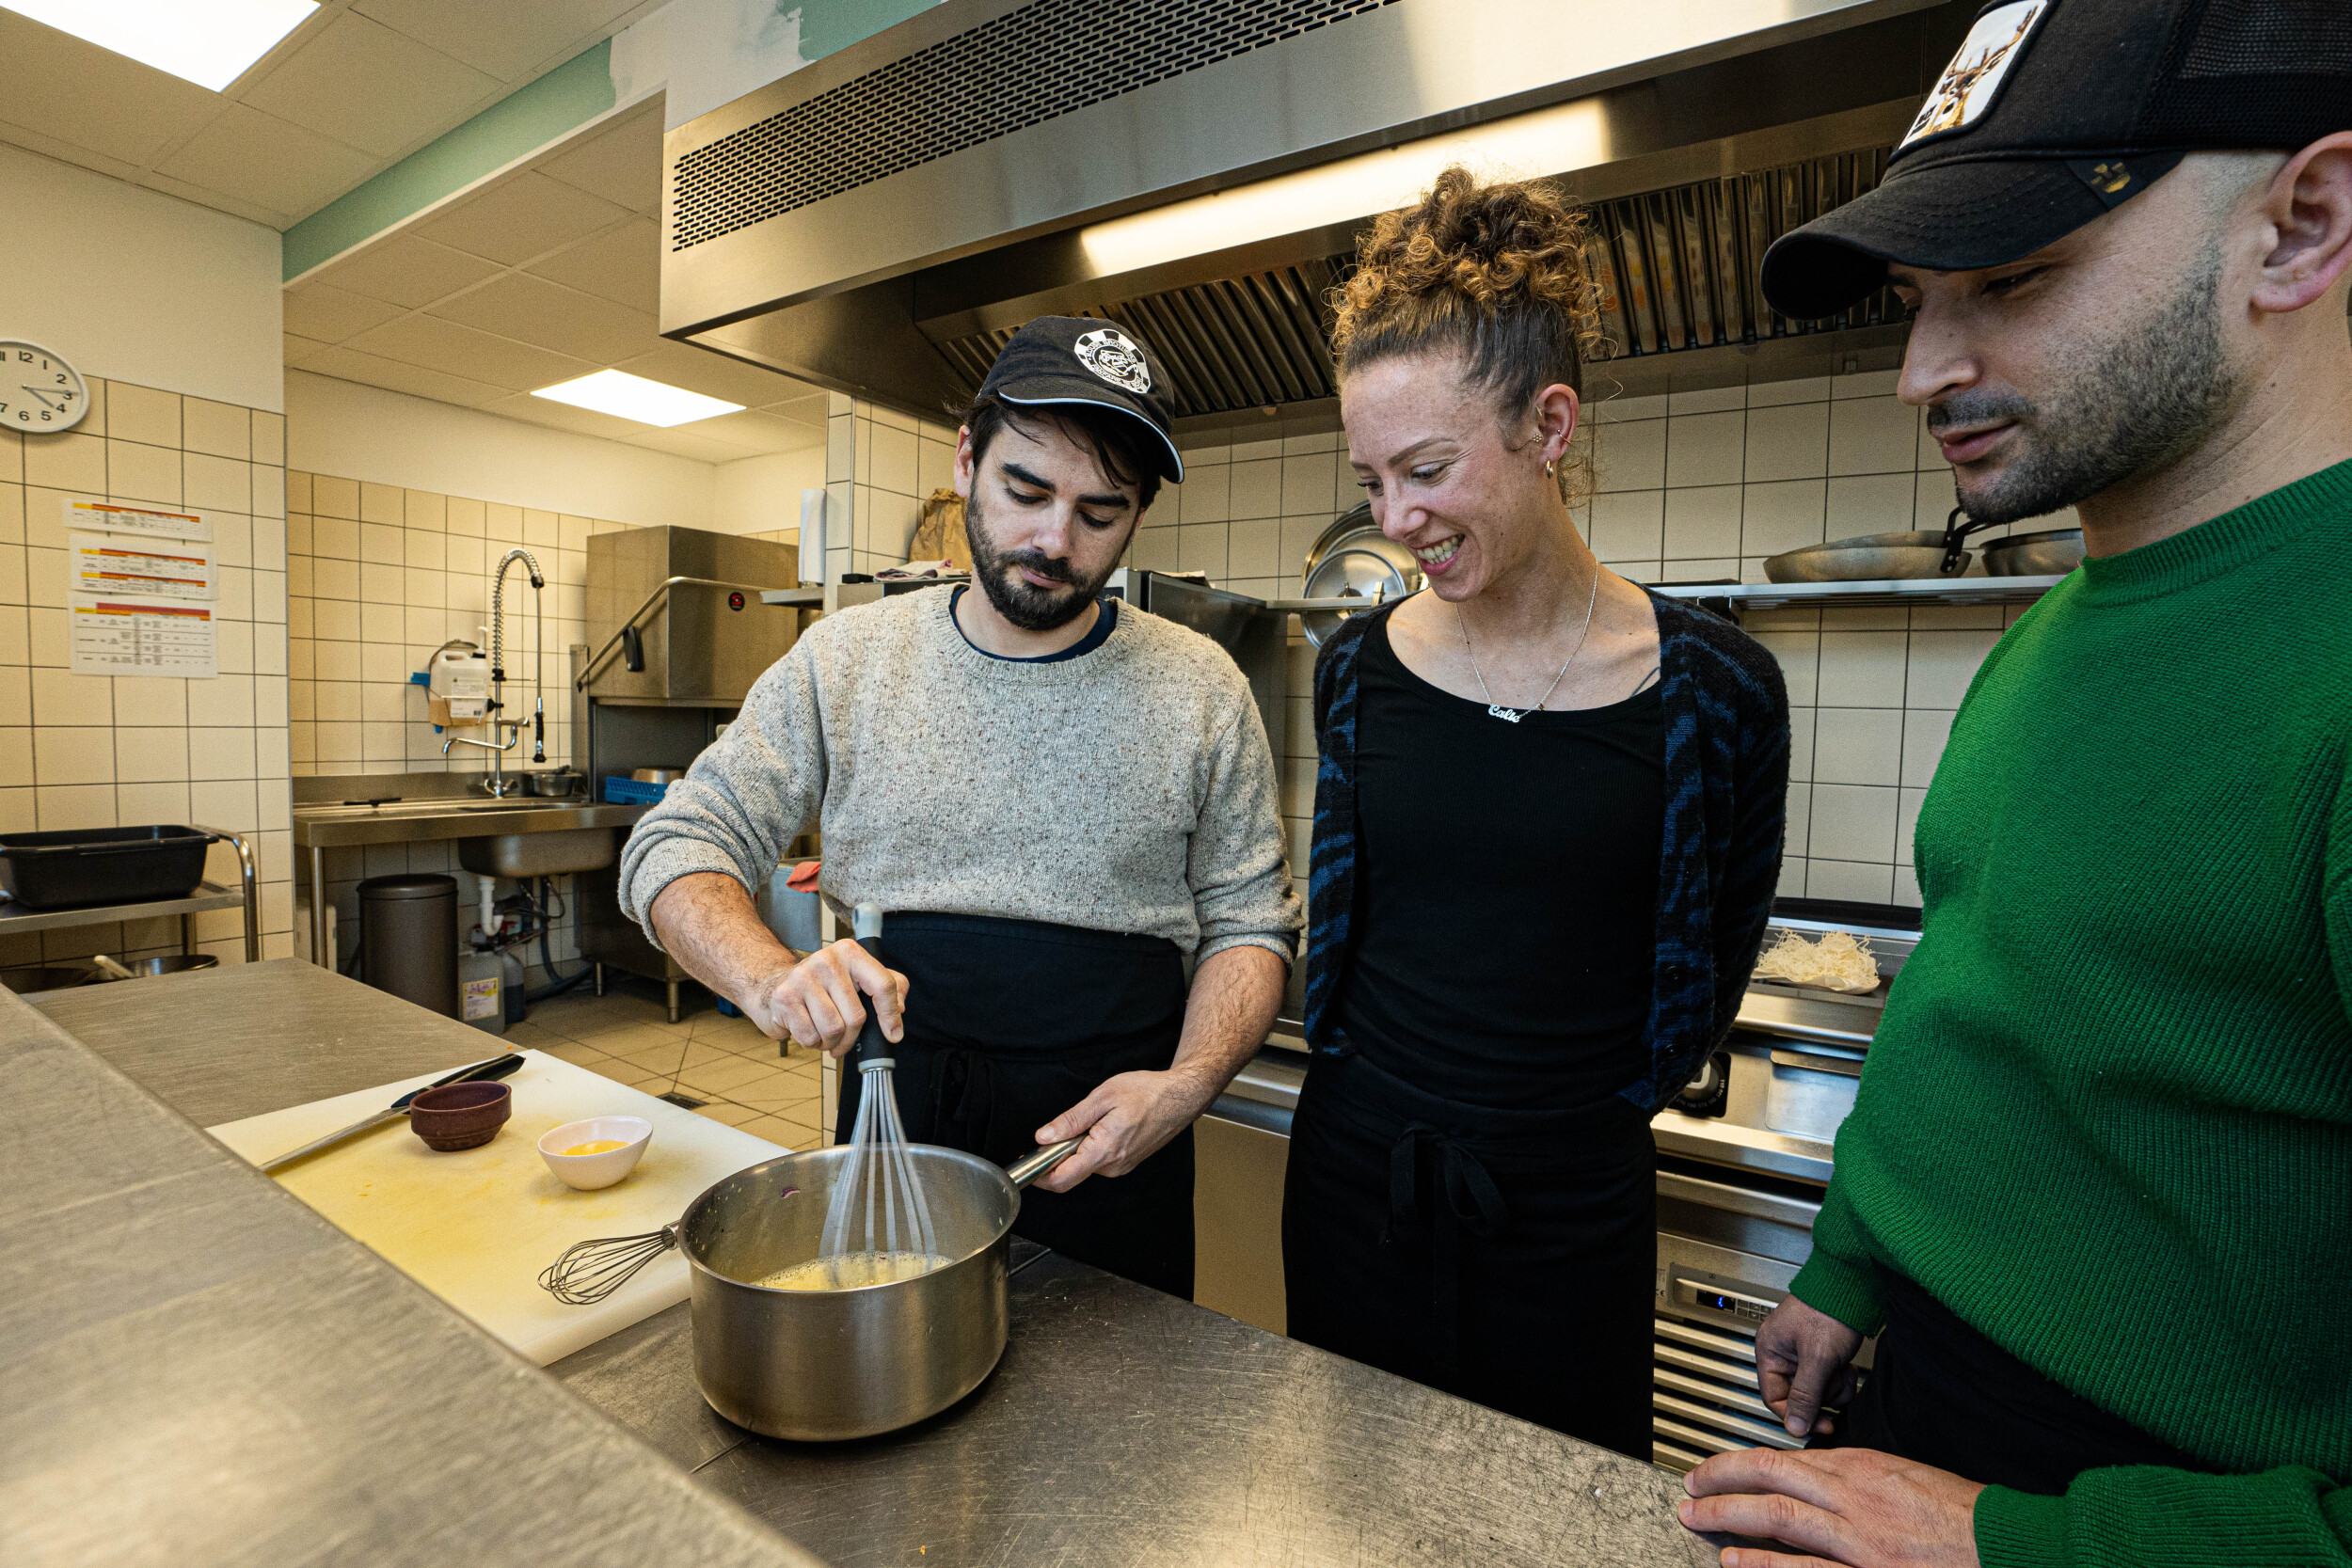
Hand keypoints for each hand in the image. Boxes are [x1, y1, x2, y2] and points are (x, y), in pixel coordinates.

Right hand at [736, 939, 906, 1056]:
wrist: (774, 983)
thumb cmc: (823, 985)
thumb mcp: (858, 976)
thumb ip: (888, 986)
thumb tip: (900, 1008)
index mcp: (851, 952)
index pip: (883, 985)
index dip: (890, 1015)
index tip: (893, 1034)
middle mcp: (827, 960)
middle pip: (856, 1016)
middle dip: (852, 1037)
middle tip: (845, 1040)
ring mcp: (804, 978)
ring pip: (833, 1029)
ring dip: (832, 1043)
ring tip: (826, 1036)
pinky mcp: (785, 998)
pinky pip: (810, 1037)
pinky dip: (814, 1044)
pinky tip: (810, 1033)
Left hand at [1030, 1069, 1211, 1191]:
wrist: (1181, 1097)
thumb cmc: (1147, 1092)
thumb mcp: (1103, 1097)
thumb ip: (1071, 1120)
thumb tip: (1044, 1137)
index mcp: (1104, 1150)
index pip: (1062, 1179)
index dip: (1038, 1175)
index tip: (1025, 1162)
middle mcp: (1113, 1166)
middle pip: (1070, 1174)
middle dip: (1054, 1158)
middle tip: (1051, 1134)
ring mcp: (1121, 1167)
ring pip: (1084, 1167)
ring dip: (1074, 1151)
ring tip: (1085, 1123)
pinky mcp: (1126, 1163)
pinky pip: (1098, 1162)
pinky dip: (1089, 1149)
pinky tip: (1098, 1128)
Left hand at [1678, 1446, 1984, 1567]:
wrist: (2004, 1541)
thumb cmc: (1960, 1512)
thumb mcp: (1902, 1475)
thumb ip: (1856, 1477)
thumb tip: (1818, 1476)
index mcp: (1861, 1468)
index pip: (1783, 1457)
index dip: (1740, 1462)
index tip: (1718, 1469)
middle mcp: (1853, 1498)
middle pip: (1768, 1478)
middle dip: (1719, 1480)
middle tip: (1690, 1487)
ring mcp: (1858, 1539)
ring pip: (1777, 1517)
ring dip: (1728, 1516)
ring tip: (1697, 1518)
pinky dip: (1766, 1563)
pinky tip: (1738, 1562)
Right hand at [1755, 1294, 1864, 1436]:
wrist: (1854, 1288)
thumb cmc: (1829, 1310)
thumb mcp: (1817, 1358)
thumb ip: (1805, 1395)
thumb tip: (1794, 1427)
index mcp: (1769, 1351)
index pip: (1775, 1398)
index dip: (1797, 1415)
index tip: (1821, 1425)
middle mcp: (1782, 1354)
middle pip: (1799, 1396)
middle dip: (1823, 1394)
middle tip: (1835, 1380)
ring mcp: (1802, 1355)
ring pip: (1817, 1391)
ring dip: (1835, 1386)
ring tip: (1842, 1368)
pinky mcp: (1821, 1355)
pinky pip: (1828, 1381)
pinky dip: (1841, 1379)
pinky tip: (1847, 1366)